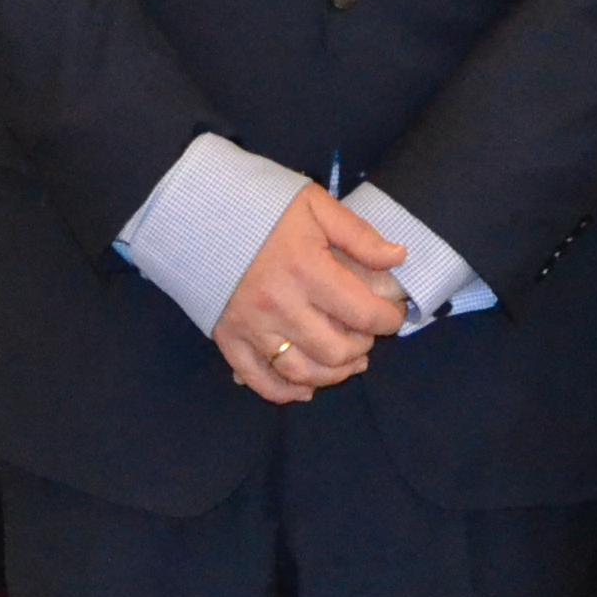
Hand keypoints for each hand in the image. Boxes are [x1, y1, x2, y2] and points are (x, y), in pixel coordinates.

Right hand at [213, 184, 408, 402]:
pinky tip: (306, 388)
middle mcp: (280, 305)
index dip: (389, 319)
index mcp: (306, 269)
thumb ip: (358, 235)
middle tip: (367, 334)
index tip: (393, 313)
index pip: (363, 313)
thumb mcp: (314, 205)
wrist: (198, 210)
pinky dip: (287, 391)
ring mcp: (252, 326)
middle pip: (336, 350)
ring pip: (303, 371)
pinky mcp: (229, 338)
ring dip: (333, 374)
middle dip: (362, 346)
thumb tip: (398, 257)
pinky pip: (261, 379)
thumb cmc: (260, 205)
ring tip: (348, 362)